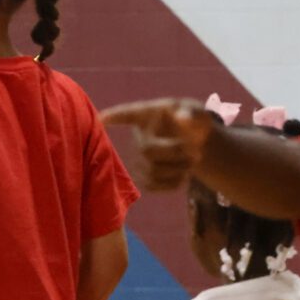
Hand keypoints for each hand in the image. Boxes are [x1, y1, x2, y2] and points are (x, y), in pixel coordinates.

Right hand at [102, 100, 216, 191]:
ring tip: (193, 161)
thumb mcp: (199, 114)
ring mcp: (138, 157)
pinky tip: (183, 175)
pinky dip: (173, 184)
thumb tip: (182, 117)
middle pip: (148, 150)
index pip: (127, 113)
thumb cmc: (194, 122)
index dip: (113, 116)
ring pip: (153, 171)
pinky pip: (153, 185)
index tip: (99, 118)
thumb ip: (194, 115)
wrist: (195, 142)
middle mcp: (138, 135)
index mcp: (148, 114)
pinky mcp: (143, 176)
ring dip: (179, 169)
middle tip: (196, 152)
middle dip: (175, 153)